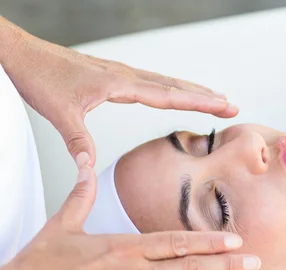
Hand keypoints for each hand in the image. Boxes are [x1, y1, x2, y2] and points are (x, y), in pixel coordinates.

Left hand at [0, 17, 237, 167]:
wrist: (21, 53)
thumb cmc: (39, 77)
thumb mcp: (58, 112)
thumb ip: (78, 141)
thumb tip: (89, 168)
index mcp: (118, 84)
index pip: (168, 95)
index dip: (198, 102)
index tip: (224, 105)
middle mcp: (124, 75)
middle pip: (175, 86)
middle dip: (205, 97)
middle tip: (232, 105)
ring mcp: (120, 73)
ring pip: (165, 82)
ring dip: (192, 91)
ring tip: (215, 98)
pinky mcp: (113, 75)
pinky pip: (152, 81)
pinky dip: (171, 88)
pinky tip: (175, 92)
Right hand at [0, 166, 259, 269]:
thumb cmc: (38, 267)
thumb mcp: (62, 224)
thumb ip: (82, 193)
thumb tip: (85, 160)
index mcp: (122, 247)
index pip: (177, 242)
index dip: (210, 241)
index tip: (236, 239)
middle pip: (190, 268)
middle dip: (227, 265)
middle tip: (255, 262)